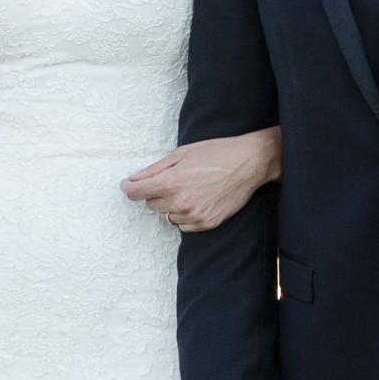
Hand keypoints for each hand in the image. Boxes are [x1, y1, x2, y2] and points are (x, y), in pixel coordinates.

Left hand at [121, 127, 280, 232]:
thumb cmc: (216, 153)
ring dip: (171, 205)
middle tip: (172, 180)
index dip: (129, 188)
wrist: (250, 163)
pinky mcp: (206, 224)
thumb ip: (154, 169)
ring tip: (190, 189)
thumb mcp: (181, 154)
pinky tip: (198, 200)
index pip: (135, 193)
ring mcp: (194, 216)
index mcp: (170, 183)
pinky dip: (184, 215)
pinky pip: (183, 225)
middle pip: (151, 205)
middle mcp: (180, 202)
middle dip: (155, 193)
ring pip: (167, 216)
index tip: (129, 185)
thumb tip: (134, 179)